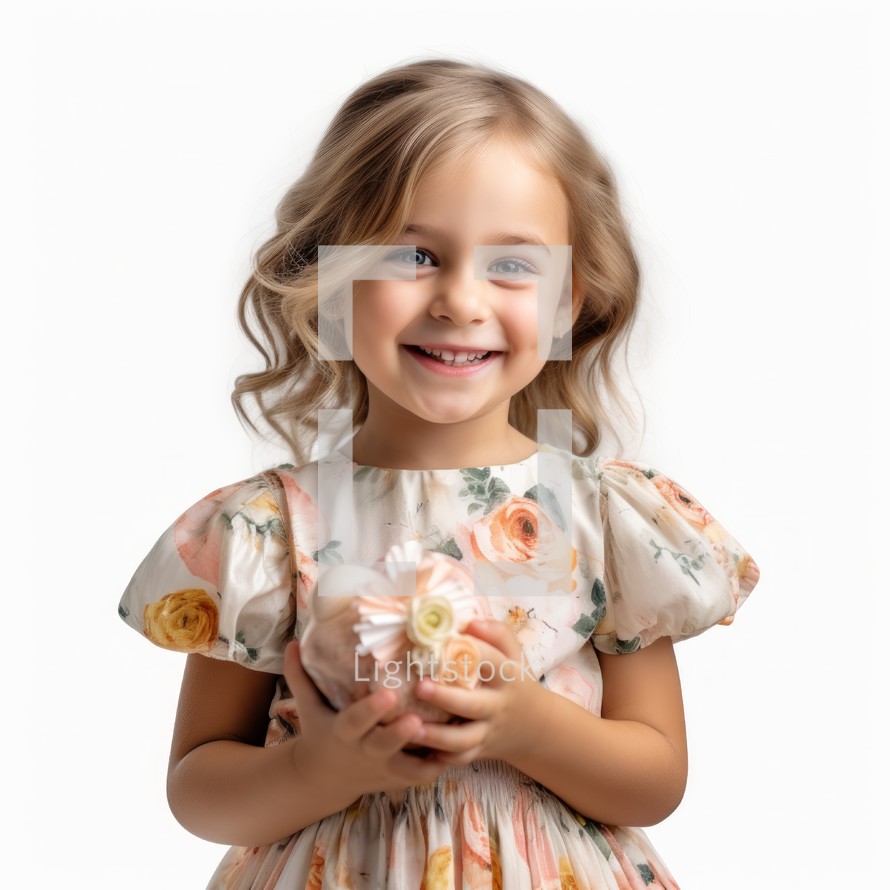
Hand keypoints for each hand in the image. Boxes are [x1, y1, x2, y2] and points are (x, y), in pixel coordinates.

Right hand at [283, 640, 447, 800]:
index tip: (387, 693)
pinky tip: (457, 745)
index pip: (355, 721)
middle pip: (384, 747)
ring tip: (449, 736)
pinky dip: (438, 765)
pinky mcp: (398, 778)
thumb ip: (300, 676)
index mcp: (343, 732)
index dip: (371, 710)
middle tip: (416, 719)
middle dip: (400, 735)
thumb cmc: (320, 731)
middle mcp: (364, 752)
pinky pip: (421, 776)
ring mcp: (383, 768)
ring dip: (427, 755)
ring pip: (408, 769)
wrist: (324, 779)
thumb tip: (291, 642)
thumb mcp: (308, 707)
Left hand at [411, 619, 548, 765]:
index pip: (491, 660)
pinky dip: (442, 758)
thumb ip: (497, 633)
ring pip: (464, 739)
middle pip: (473, 704)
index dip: (470, 651)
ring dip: (438, 737)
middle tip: (419, 687)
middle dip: (445, 698)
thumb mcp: (515, 654)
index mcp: (508, 676)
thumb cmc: (515, 681)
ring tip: (412, 729)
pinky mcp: (482, 751)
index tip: (443, 643)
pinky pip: (462, 758)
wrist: (537, 727)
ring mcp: (489, 731)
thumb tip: (471, 622)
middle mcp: (499, 705)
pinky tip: (419, 752)